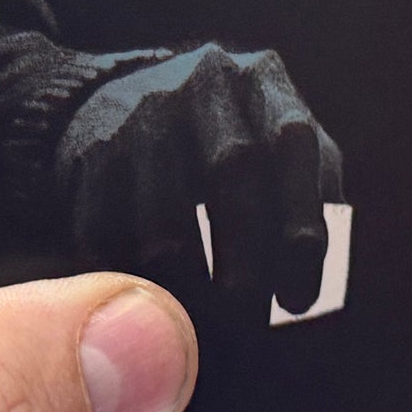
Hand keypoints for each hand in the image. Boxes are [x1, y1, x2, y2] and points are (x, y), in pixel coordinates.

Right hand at [56, 45, 344, 319]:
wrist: (115, 103)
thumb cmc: (226, 143)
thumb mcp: (276, 144)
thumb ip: (312, 191)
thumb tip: (320, 279)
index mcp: (263, 82)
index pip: (294, 142)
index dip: (301, 226)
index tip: (298, 302)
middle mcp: (203, 83)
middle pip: (233, 166)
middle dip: (247, 255)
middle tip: (250, 319)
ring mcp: (141, 111)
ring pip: (164, 212)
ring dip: (187, 284)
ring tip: (203, 329)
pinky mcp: (91, 152)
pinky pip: (109, 232)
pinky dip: (132, 282)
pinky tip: (149, 312)